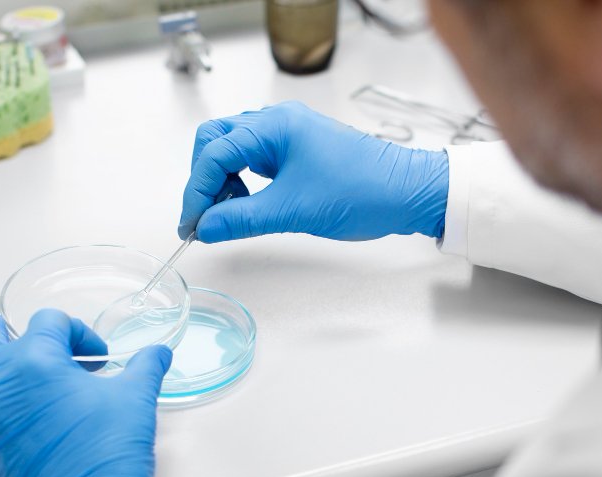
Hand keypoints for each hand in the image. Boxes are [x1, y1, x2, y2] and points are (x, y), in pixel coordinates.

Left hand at [0, 310, 171, 476]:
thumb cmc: (106, 455)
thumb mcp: (135, 400)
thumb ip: (144, 367)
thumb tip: (156, 354)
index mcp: (33, 363)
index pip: (48, 323)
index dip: (79, 332)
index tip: (99, 356)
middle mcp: (1, 386)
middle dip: (15, 332)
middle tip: (42, 341)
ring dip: (6, 367)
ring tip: (39, 378)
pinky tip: (26, 414)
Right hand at [179, 101, 448, 242]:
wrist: (409, 193)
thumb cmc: (363, 191)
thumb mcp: (294, 210)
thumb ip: (242, 219)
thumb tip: (206, 228)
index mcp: (274, 126)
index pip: (214, 153)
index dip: (197, 191)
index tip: (192, 224)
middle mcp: (278, 123)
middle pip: (216, 141)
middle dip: (204, 179)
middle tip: (206, 217)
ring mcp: (289, 136)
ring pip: (234, 150)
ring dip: (223, 181)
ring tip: (231, 215)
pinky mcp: (298, 152)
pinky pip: (255, 161)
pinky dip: (243, 182)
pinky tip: (250, 205)